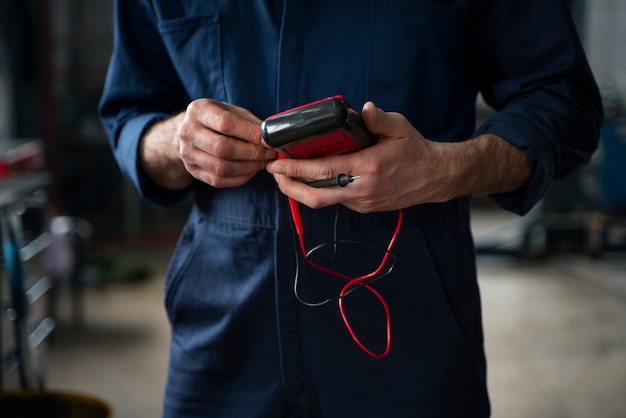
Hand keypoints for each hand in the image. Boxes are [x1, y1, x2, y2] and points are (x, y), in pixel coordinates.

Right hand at [178, 99, 277, 187]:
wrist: (191, 130)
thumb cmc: (216, 119)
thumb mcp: (231, 111)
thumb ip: (250, 123)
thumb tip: (272, 137)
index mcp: (198, 111)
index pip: (226, 124)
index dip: (251, 134)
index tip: (270, 141)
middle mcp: (188, 132)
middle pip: (223, 148)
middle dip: (252, 153)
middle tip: (269, 154)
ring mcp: (187, 153)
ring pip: (221, 168)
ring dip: (248, 168)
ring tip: (262, 163)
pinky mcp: (192, 170)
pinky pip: (219, 180)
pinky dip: (239, 178)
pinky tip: (250, 171)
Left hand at [266, 102, 452, 212]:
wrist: (434, 178)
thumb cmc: (415, 150)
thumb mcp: (399, 127)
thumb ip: (378, 118)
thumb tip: (363, 108)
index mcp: (368, 167)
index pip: (323, 171)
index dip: (296, 169)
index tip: (278, 164)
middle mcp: (362, 189)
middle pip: (316, 196)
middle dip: (289, 187)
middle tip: (275, 174)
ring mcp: (362, 202)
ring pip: (323, 201)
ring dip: (302, 191)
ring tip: (287, 176)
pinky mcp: (363, 207)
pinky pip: (336, 200)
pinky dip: (320, 190)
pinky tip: (313, 179)